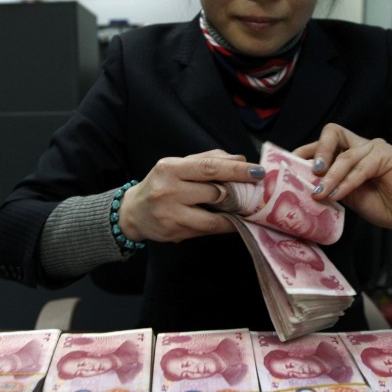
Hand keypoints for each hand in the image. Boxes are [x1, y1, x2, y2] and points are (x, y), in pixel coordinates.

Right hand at [119, 149, 263, 242]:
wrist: (134, 212)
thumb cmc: (161, 185)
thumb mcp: (178, 166)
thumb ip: (207, 160)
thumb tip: (240, 158)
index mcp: (170, 168)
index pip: (209, 167)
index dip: (237, 170)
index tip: (258, 172)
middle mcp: (168, 191)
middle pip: (214, 192)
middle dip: (237, 193)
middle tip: (255, 192)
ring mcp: (170, 214)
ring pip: (213, 217)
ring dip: (233, 214)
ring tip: (245, 209)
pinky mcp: (174, 232)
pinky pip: (206, 230)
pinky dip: (222, 226)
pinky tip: (231, 221)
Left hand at [294, 124, 391, 233]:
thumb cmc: (383, 205)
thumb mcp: (347, 195)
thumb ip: (330, 185)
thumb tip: (303, 186)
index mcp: (351, 152)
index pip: (324, 142)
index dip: (305, 150)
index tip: (289, 165)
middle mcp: (362, 145)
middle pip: (332, 132)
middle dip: (317, 151)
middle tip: (310, 173)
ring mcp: (376, 148)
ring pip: (345, 155)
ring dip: (329, 177)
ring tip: (320, 194)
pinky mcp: (388, 156)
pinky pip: (361, 167)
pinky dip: (346, 182)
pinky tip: (338, 195)